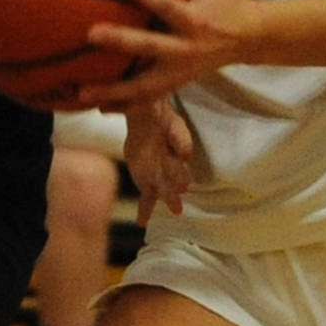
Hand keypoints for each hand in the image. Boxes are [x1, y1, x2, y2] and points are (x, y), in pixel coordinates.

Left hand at [73, 0, 255, 108]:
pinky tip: (95, 108)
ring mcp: (180, 72)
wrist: (248, 40)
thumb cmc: (225, 1)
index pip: (166, 5)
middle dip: (121, 42)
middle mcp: (186, 48)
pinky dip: (122, 105)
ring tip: (81, 92)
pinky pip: (146, 100)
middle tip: (90, 34)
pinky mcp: (176, 86)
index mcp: (194, 19)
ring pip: (144, 86)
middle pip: (150, 47)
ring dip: (112, 90)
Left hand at [122, 98, 192, 221]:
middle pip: (177, 170)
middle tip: (184, 187)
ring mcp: (160, 172)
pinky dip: (145, 210)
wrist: (147, 121)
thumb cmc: (154, 113)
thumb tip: (147, 106)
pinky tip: (141, 222)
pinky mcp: (148, 181)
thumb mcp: (150, 104)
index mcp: (175, 136)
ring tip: (177, 210)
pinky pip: (148, 199)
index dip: (181, 147)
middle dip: (180, 179)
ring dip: (171, 198)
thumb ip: (149, 106)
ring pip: (166, 187)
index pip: (181, 141)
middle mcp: (171, 158)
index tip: (183, 155)